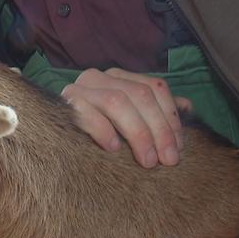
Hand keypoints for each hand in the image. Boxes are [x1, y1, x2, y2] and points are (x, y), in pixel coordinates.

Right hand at [62, 68, 191, 167]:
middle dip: (158, 130)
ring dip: (137, 133)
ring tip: (147, 161)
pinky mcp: (64, 105)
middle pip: (139, 95)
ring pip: (117, 102)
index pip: (155, 88)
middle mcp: (101, 77)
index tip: (179, 148)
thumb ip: (158, 111)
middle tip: (167, 160)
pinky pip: (87, 113)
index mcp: (121, 77)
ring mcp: (80, 88)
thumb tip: (188, 106)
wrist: (50, 137)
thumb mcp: (130, 119)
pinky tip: (114, 149)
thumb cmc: (98, 131)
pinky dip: (104, 130)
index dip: (171, 117)